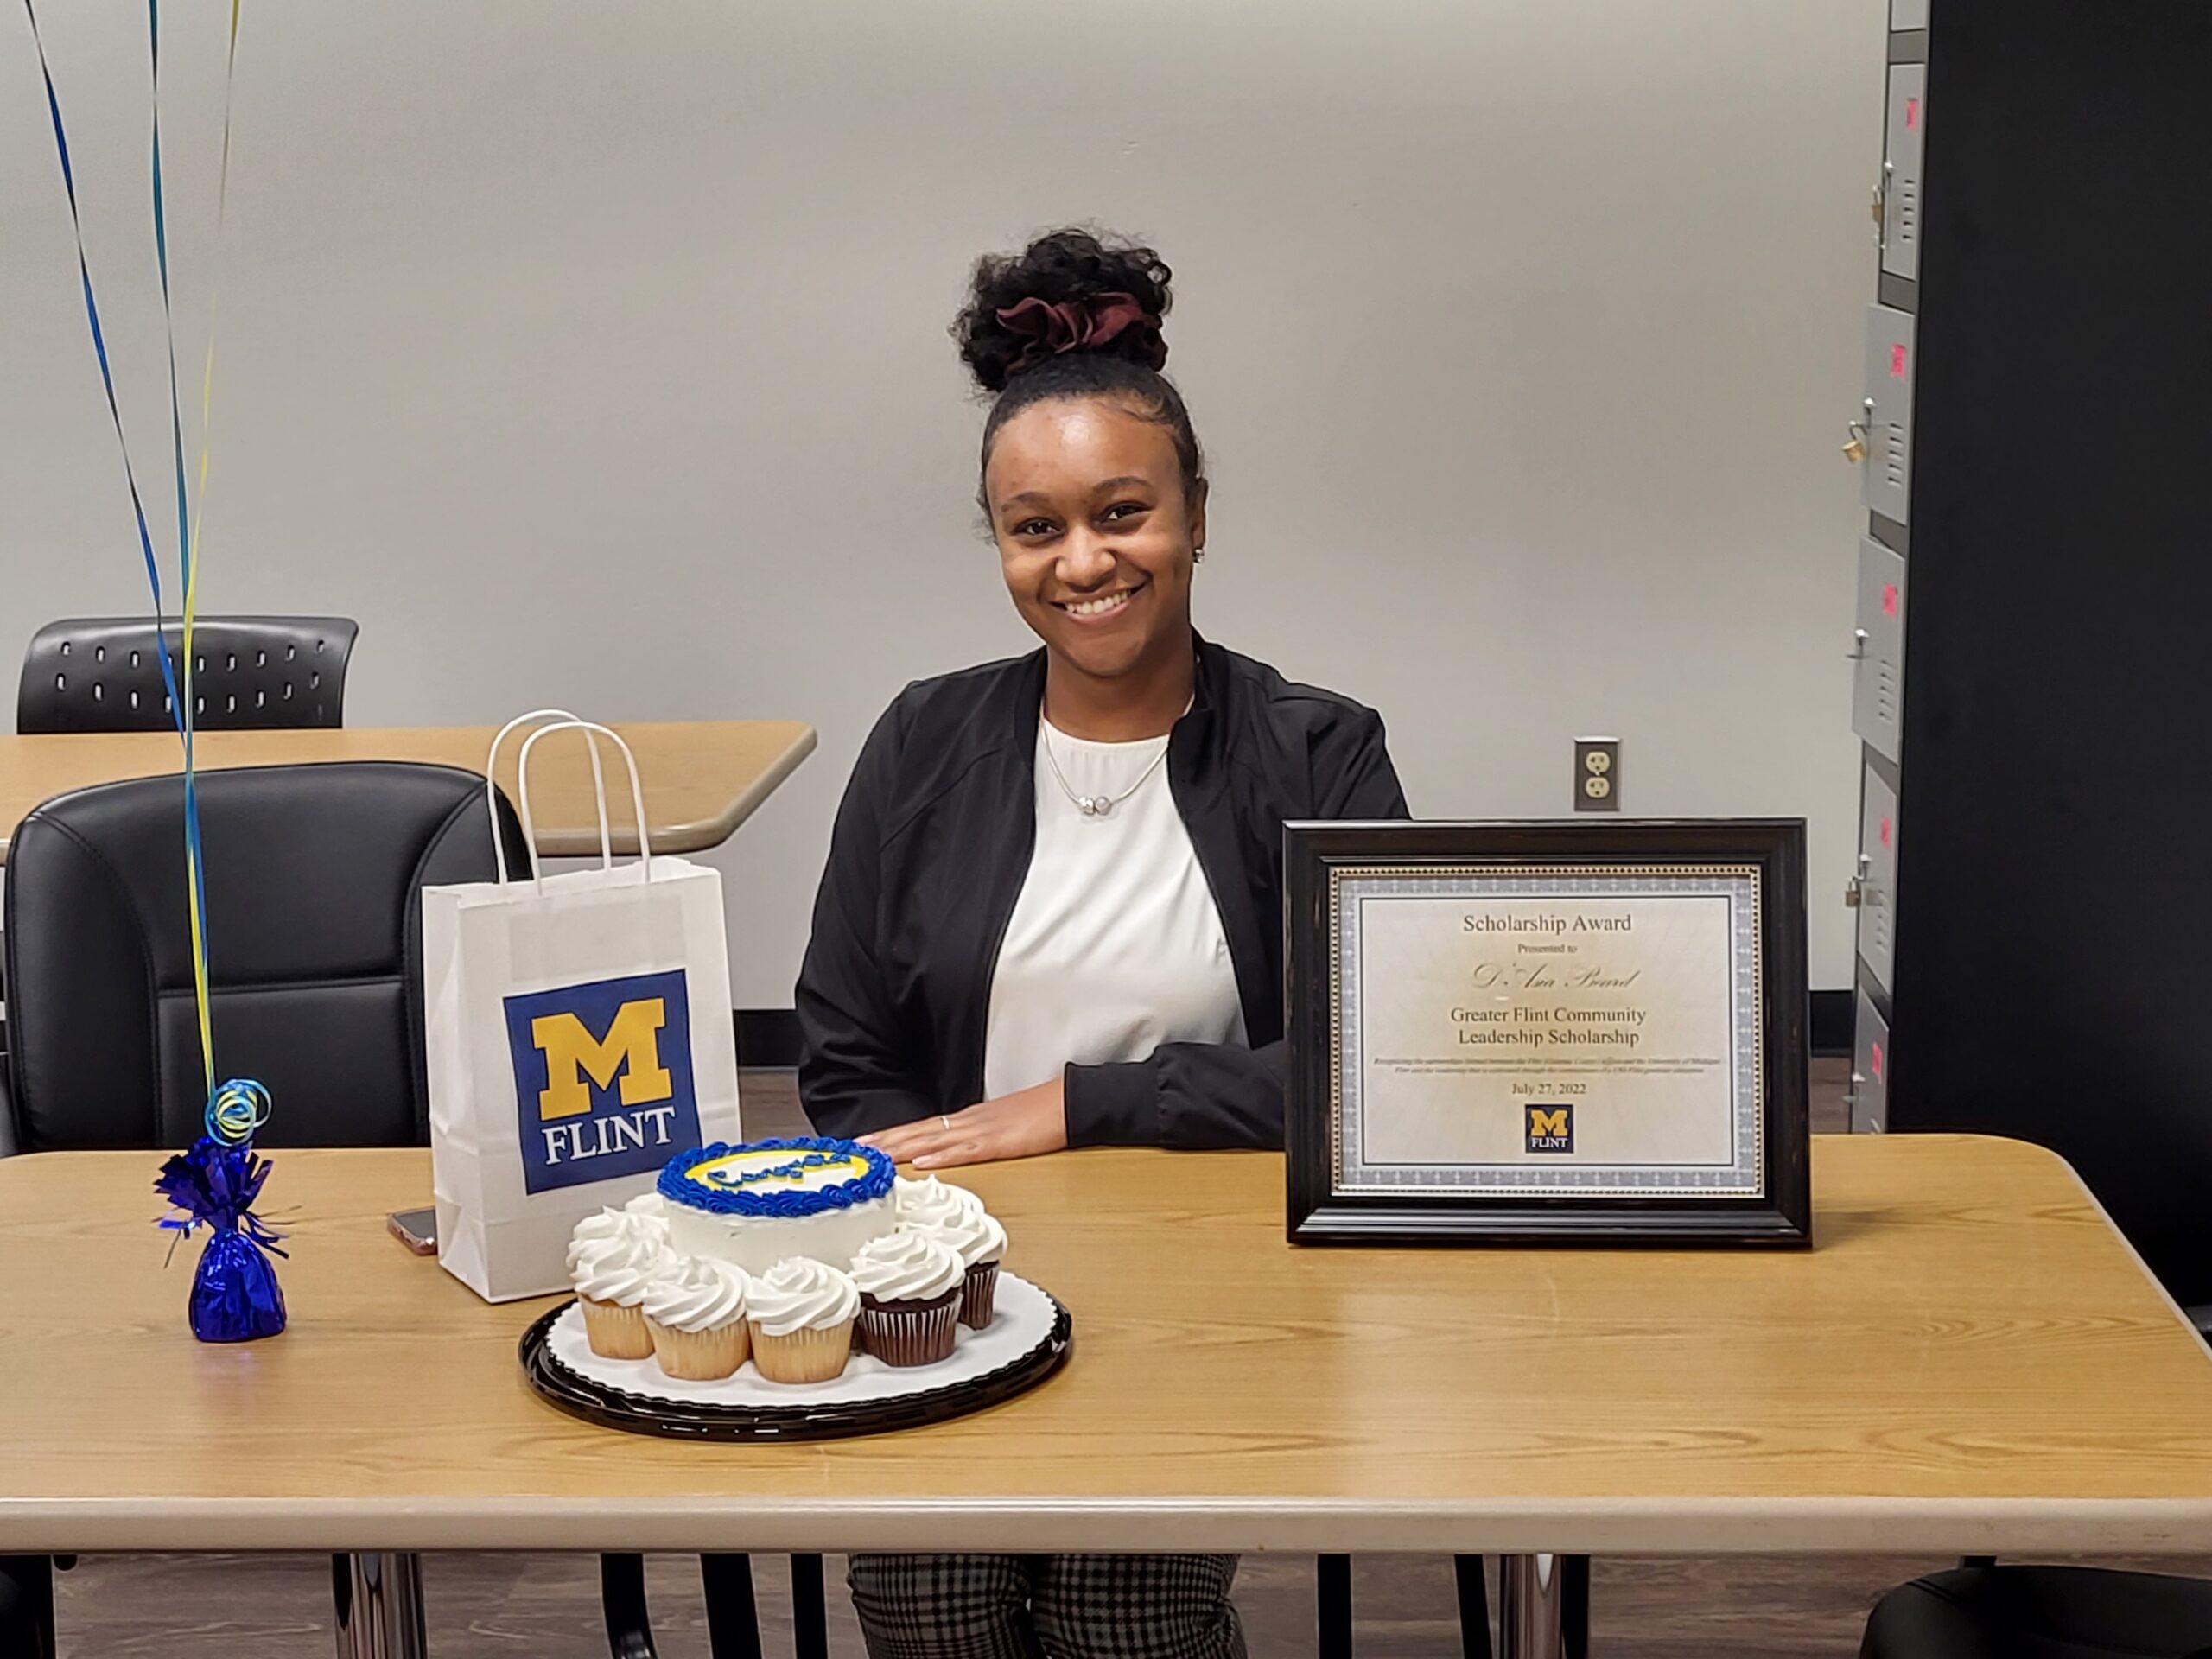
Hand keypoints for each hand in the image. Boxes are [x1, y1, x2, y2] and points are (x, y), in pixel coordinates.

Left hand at [858, 1078, 1068, 1170]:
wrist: (1068, 1101)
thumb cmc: (1039, 1115)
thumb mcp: (1000, 1127)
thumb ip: (976, 1139)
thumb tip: (953, 1153)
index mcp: (967, 1120)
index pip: (921, 1129)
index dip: (892, 1136)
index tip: (865, 1143)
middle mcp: (967, 1123)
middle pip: (918, 1132)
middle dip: (886, 1141)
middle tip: (855, 1149)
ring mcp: (981, 1131)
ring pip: (933, 1140)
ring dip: (902, 1148)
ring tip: (875, 1154)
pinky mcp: (999, 1142)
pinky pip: (965, 1151)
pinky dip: (942, 1156)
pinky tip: (924, 1161)